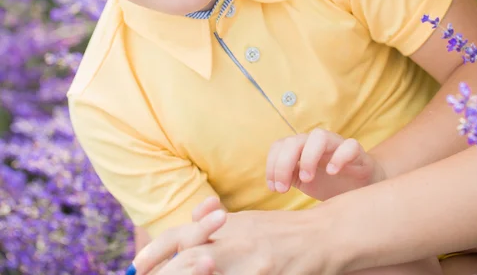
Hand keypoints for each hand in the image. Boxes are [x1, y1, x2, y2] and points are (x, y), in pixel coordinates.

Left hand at [129, 203, 344, 274]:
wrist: (323, 236)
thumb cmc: (281, 230)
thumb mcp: (246, 222)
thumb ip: (217, 228)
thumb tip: (188, 232)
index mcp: (227, 225)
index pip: (181, 236)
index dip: (156, 252)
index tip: (138, 268)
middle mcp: (235, 241)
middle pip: (187, 261)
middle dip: (167, 274)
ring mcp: (252, 264)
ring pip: (206, 274)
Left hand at [266, 128, 383, 199]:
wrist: (363, 188)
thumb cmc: (331, 183)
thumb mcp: (305, 182)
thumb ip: (289, 177)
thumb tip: (272, 181)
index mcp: (302, 148)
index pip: (280, 145)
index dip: (272, 164)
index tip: (273, 188)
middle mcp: (317, 143)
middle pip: (295, 140)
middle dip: (284, 163)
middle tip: (284, 188)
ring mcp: (338, 146)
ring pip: (319, 136)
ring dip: (309, 156)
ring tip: (306, 178)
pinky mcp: (358, 154)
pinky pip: (350, 146)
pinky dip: (340, 156)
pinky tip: (332, 172)